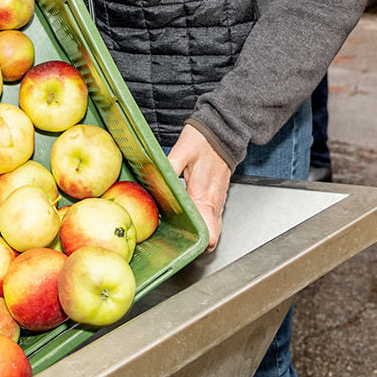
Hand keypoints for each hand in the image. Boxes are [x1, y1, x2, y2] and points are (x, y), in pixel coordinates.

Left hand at [166, 125, 232, 252]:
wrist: (223, 130)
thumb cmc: (204, 139)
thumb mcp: (182, 150)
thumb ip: (168, 167)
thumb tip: (153, 180)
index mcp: (205, 195)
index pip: (209, 234)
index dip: (199, 245)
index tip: (181, 243)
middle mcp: (214, 202)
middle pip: (212, 237)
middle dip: (196, 243)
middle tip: (174, 239)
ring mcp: (218, 201)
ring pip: (212, 228)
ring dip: (199, 233)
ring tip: (179, 230)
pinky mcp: (217, 196)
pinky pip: (212, 217)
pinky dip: (202, 222)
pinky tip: (187, 215)